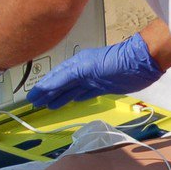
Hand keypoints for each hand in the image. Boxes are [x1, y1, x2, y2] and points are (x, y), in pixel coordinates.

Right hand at [26, 31, 162, 108]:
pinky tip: (71, 102)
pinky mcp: (103, 88)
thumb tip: (45, 87)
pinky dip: (76, 98)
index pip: (54, 77)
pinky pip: (85, 93)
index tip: (31, 98)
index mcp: (75, 64)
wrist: (139, 63)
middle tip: (35, 105)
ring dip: (60, 97)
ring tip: (48, 107)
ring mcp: (92, 79)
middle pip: (61, 84)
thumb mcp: (85, 68)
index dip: (42, 87)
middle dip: (48, 94)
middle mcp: (82, 71)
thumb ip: (65, 77)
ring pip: (72, 90)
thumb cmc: (112, 62)